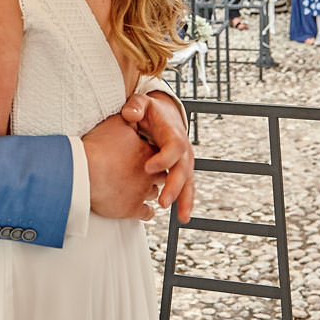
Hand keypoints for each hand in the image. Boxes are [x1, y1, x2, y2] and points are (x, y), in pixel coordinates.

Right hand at [82, 113, 160, 220]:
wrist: (84, 172)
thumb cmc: (97, 147)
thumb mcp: (114, 124)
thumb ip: (128, 118)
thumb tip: (132, 114)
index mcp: (147, 152)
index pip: (158, 153)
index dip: (152, 154)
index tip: (147, 155)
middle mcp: (150, 173)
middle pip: (161, 175)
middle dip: (156, 175)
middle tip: (148, 173)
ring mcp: (142, 192)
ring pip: (154, 193)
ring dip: (150, 192)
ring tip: (142, 190)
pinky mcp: (132, 209)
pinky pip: (146, 213)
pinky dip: (145, 212)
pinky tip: (143, 210)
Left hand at [122, 91, 194, 222]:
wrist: (164, 114)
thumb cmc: (149, 111)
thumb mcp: (142, 103)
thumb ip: (136, 105)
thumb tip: (130, 114)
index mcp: (173, 133)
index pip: (174, 147)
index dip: (164, 158)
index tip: (148, 168)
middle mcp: (183, 149)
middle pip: (183, 169)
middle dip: (174, 186)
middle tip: (163, 201)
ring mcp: (184, 161)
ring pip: (189, 182)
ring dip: (185, 200)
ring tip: (182, 217)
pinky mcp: (182, 171)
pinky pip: (186, 187)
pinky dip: (185, 202)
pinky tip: (183, 217)